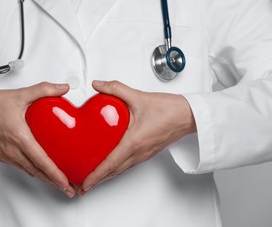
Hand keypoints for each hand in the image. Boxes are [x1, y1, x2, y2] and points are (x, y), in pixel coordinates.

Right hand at [0, 82, 75, 197]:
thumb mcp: (20, 94)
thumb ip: (44, 89)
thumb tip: (63, 88)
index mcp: (19, 137)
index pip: (41, 161)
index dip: (55, 174)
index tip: (65, 182)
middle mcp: (12, 150)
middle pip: (37, 172)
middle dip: (55, 182)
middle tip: (69, 189)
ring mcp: (7, 155)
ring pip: (29, 171)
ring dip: (45, 179)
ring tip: (59, 183)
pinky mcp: (3, 155)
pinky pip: (22, 167)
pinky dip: (34, 172)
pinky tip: (41, 170)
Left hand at [78, 80, 196, 195]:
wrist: (189, 115)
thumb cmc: (170, 110)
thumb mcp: (138, 96)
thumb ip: (115, 89)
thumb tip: (98, 85)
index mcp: (135, 142)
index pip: (110, 163)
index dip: (95, 175)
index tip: (85, 184)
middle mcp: (139, 152)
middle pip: (114, 172)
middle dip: (97, 181)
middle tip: (82, 186)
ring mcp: (144, 154)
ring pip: (121, 169)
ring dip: (106, 176)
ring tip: (93, 178)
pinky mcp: (148, 152)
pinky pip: (129, 164)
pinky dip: (116, 168)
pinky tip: (111, 163)